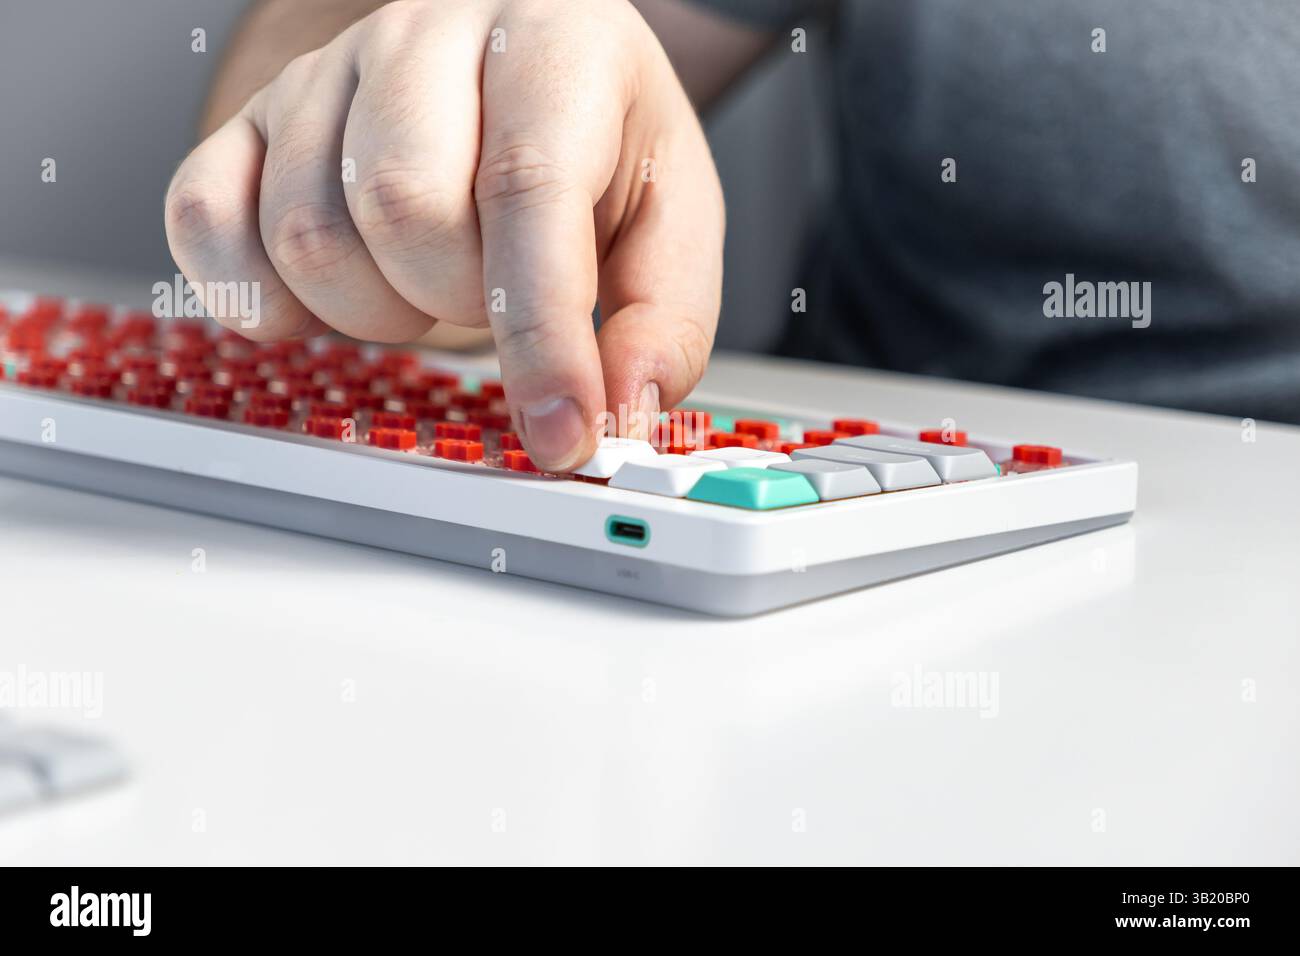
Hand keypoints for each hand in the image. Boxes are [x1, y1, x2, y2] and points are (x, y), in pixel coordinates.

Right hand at [165, 0, 723, 470]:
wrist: (525, 74)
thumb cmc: (600, 145)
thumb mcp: (672, 224)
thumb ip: (665, 319)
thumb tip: (621, 408)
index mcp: (551, 45)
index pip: (526, 189)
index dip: (540, 334)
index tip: (560, 432)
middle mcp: (427, 38)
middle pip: (402, 210)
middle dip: (455, 305)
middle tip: (487, 299)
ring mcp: (325, 74)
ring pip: (306, 232)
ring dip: (374, 310)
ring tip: (425, 284)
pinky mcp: (253, 123)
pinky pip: (204, 219)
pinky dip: (256, 295)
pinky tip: (325, 301)